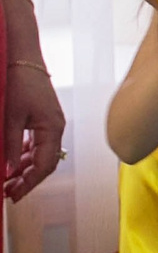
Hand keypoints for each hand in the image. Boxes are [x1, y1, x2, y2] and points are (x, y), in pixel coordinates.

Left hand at [3, 23, 63, 201]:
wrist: (23, 57)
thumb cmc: (21, 82)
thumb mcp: (11, 116)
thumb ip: (9, 144)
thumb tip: (7, 169)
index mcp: (52, 128)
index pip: (44, 165)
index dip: (29, 183)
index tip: (13, 195)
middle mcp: (55, 128)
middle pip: (44, 163)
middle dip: (26, 180)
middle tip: (8, 193)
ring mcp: (49, 124)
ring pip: (39, 155)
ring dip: (24, 169)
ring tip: (8, 181)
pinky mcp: (41, 119)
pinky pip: (35, 144)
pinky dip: (23, 155)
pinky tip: (11, 161)